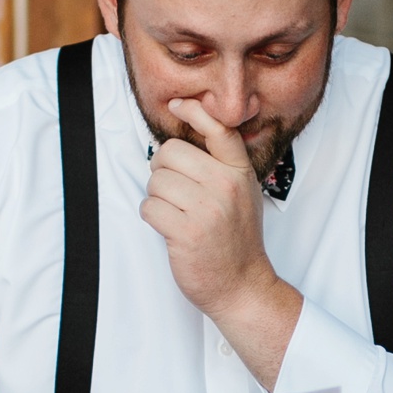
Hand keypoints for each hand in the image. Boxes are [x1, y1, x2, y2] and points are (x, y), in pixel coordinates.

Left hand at [141, 95, 273, 314]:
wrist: (242, 285)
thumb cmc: (236, 240)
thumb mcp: (243, 194)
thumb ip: (223, 166)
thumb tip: (187, 133)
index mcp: (240, 173)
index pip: (218, 129)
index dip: (194, 112)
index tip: (177, 106)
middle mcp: (226, 186)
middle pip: (170, 152)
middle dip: (162, 171)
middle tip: (173, 190)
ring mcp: (207, 209)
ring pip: (156, 181)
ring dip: (156, 197)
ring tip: (175, 213)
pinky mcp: (186, 232)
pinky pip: (149, 207)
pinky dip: (152, 217)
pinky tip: (169, 228)